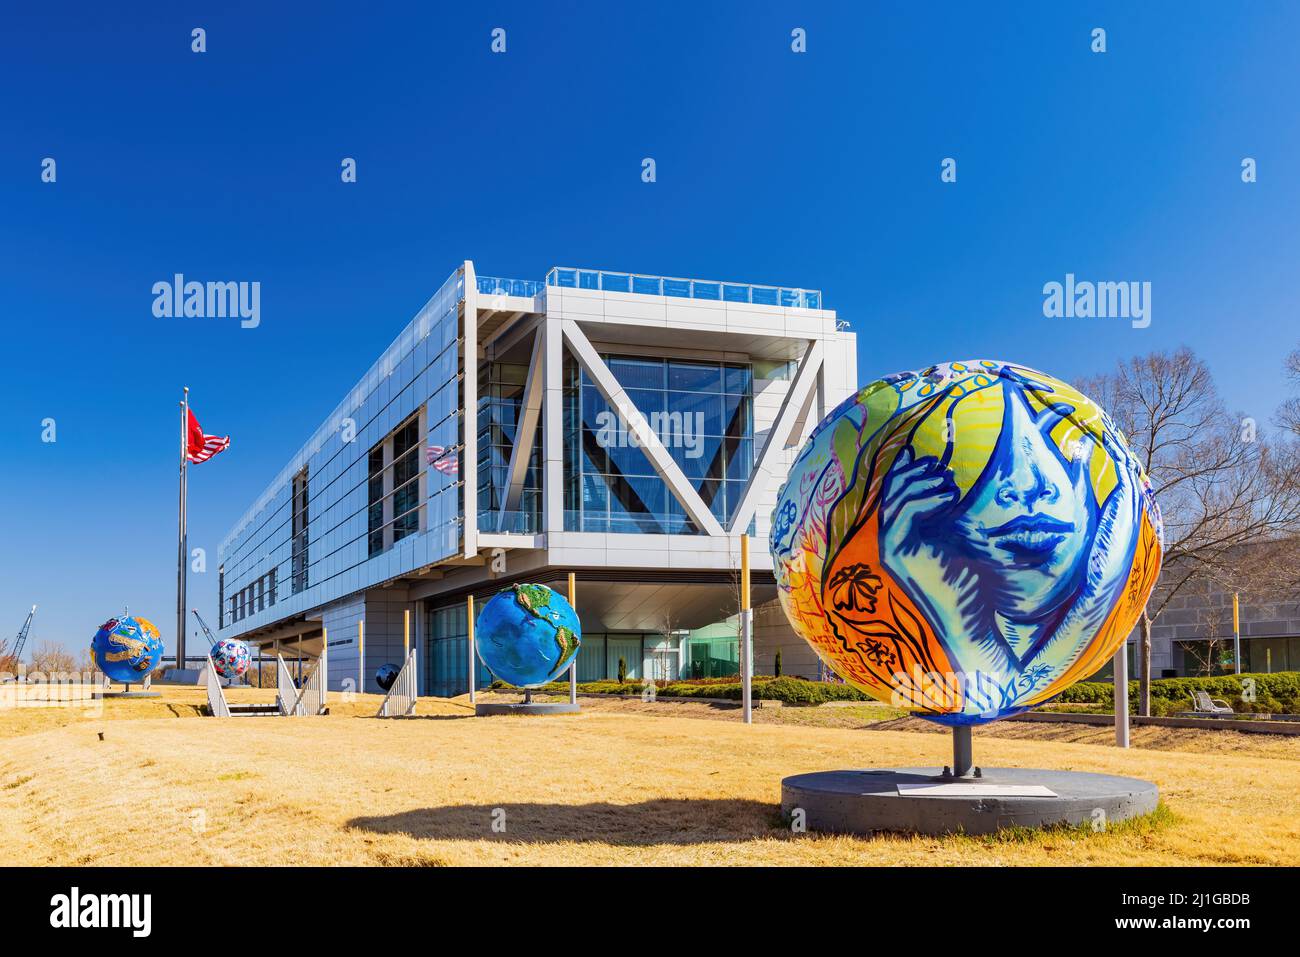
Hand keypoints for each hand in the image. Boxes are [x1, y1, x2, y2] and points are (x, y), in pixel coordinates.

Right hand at [877, 446, 990, 669]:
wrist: (970, 619)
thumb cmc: (971, 584)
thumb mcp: (962, 539)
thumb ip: (951, 514)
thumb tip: (953, 482)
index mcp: (902, 536)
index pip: (892, 494)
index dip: (905, 470)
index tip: (929, 459)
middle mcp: (890, 541)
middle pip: (889, 492)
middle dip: (914, 472)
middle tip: (941, 467)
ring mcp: (891, 547)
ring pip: (896, 499)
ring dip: (923, 483)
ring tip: (950, 483)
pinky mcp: (898, 552)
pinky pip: (905, 513)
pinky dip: (926, 499)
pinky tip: (949, 498)